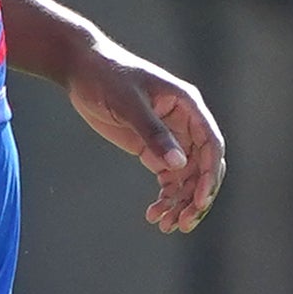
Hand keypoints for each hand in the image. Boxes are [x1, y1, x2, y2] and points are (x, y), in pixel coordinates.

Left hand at [50, 36, 225, 234]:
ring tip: (166, 225)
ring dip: (180, 202)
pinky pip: (168, 178)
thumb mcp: (127, 102)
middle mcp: (186, 124)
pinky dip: (165, 197)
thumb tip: (178, 164)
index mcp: (189, 106)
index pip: (211, 145)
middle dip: (196, 196)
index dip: (209, 174)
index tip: (199, 199)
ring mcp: (171, 137)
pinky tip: (154, 215)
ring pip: (186, 177)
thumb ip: (152, 132)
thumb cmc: (106, 76)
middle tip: (183, 222)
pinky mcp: (152, 148)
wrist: (81, 68)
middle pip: (203, 167)